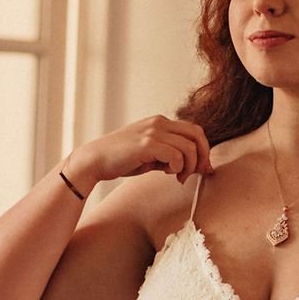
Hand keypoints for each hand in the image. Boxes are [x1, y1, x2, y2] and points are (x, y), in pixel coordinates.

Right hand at [65, 115, 212, 191]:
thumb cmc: (123, 160)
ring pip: (189, 147)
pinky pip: (176, 155)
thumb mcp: (151, 154)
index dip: (204, 150)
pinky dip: (177, 167)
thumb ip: (171, 154)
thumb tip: (196, 165)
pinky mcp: (147, 144)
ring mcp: (153, 132)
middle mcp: (159, 123)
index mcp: (161, 122)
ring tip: (179, 177)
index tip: (202, 168)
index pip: (195, 131)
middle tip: (196, 173)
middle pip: (197, 135)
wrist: (95, 161)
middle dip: (202, 156)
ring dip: (189, 166)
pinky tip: (168, 174)